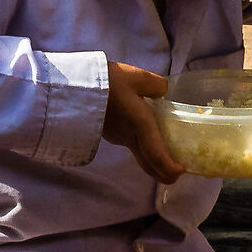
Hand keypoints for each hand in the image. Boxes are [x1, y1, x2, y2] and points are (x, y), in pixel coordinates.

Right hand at [103, 61, 183, 183]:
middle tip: (175, 174)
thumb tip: (162, 90)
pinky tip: (144, 134)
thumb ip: (155, 85)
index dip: (170, 168)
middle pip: (148, 163)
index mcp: (141, 126)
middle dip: (163, 172)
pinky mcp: (106, 132)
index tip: (180, 171)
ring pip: (138, 154)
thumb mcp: (137, 77)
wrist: (71, 85)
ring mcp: (116, 136)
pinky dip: (141, 146)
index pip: (157, 156)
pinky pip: (129, 143)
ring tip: (165, 153)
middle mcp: (129, 137)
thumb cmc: (106, 82)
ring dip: (152, 159)